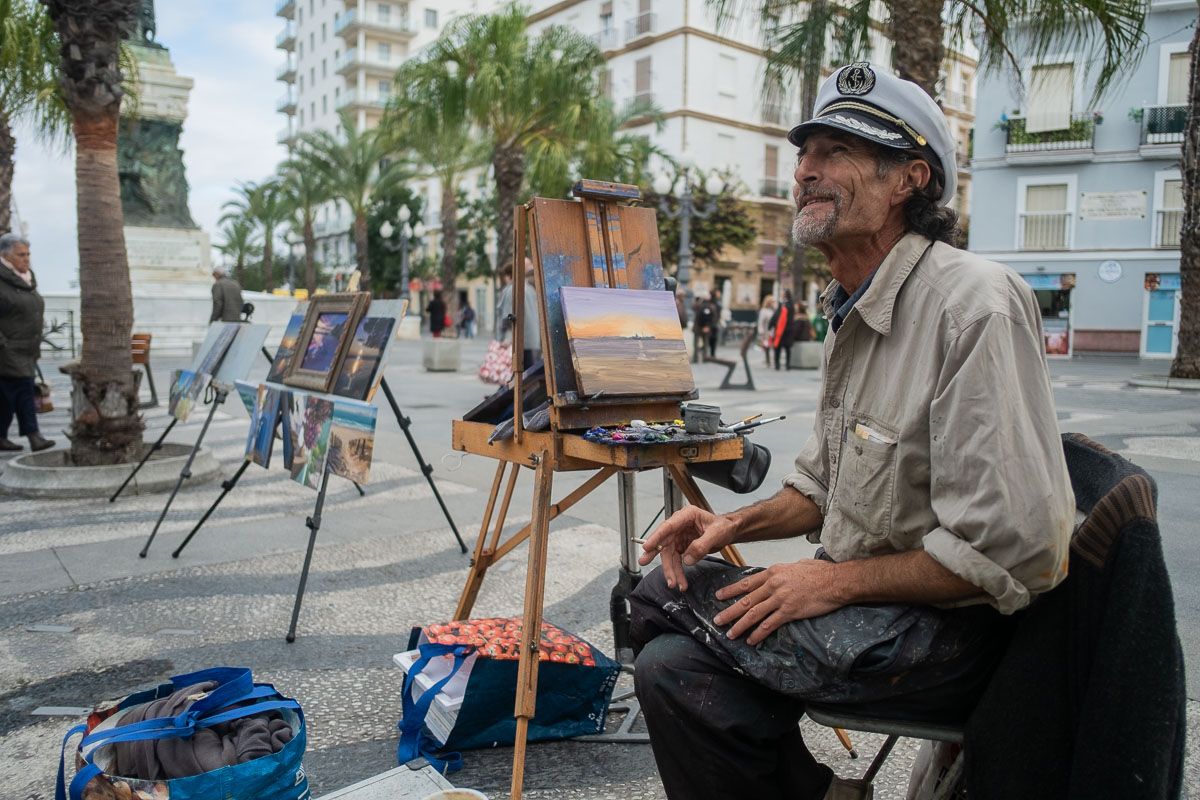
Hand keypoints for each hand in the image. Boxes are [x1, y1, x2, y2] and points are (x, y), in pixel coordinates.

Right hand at [638, 506, 738, 591]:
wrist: (728, 531)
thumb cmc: (723, 527)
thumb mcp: (716, 534)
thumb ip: (701, 545)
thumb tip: (687, 560)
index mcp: (687, 516)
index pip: (668, 526)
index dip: (656, 537)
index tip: (647, 547)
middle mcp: (680, 526)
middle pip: (665, 542)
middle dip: (656, 555)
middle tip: (644, 562)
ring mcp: (679, 536)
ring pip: (669, 555)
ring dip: (671, 570)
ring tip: (674, 584)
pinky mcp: (681, 546)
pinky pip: (676, 561)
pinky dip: (677, 572)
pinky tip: (680, 582)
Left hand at [712, 560, 843, 645]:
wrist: (836, 581)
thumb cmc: (820, 572)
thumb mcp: (796, 566)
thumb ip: (782, 573)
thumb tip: (776, 576)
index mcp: (773, 572)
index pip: (747, 583)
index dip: (731, 590)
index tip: (718, 596)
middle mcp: (773, 585)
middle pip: (746, 600)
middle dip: (729, 611)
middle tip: (717, 620)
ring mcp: (781, 599)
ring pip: (754, 613)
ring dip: (740, 625)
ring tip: (730, 634)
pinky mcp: (790, 611)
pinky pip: (770, 624)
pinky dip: (759, 634)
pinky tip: (751, 640)